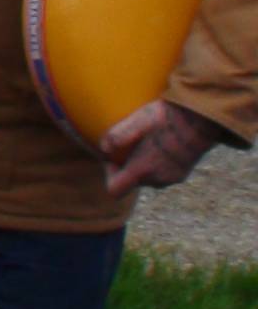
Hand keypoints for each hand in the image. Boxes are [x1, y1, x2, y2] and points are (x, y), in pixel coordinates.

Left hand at [100, 99, 220, 197]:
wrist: (203, 119)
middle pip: (132, 181)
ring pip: (149, 177)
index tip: (113, 158)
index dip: (109, 175)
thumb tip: (104, 148)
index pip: (115, 190)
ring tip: (147, 142)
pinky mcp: (184, 173)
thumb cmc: (168, 118)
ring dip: (144, 164)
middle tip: (130, 144)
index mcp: (143, 170)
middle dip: (127, 166)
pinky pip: (163, 174)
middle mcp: (158, 179)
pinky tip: (162, 143)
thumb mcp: (138, 121)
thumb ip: (117, 136)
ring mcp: (173, 178)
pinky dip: (158, 163)